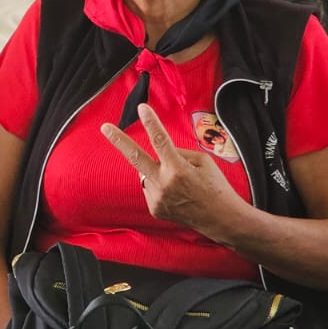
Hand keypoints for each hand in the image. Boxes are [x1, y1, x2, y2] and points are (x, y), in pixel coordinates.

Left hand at [101, 104, 242, 231]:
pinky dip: (159, 186)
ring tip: (179, 183)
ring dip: (156, 171)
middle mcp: (164, 184)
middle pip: (135, 158)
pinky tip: (176, 194)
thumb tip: (158, 151)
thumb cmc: (216, 187)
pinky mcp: (154, 208)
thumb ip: (178, 153)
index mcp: (178, 169)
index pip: (160, 141)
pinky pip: (150, 188)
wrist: (222, 220)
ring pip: (146, 174)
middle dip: (119, 141)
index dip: (151, 123)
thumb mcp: (204, 163)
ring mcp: (157, 198)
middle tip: (104, 127)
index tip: (142, 108)